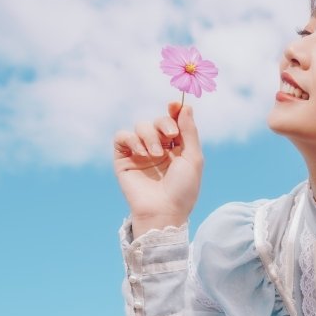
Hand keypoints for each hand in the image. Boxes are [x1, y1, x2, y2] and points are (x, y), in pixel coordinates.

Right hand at [112, 98, 202, 227]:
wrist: (164, 210)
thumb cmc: (182, 189)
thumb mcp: (193, 158)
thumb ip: (189, 131)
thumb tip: (185, 106)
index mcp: (176, 148)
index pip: (173, 122)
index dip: (174, 111)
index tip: (175, 105)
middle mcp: (158, 148)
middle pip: (157, 121)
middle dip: (164, 124)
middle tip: (171, 136)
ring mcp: (140, 153)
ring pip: (141, 126)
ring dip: (150, 136)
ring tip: (156, 155)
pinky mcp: (124, 159)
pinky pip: (123, 136)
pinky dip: (132, 139)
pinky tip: (142, 152)